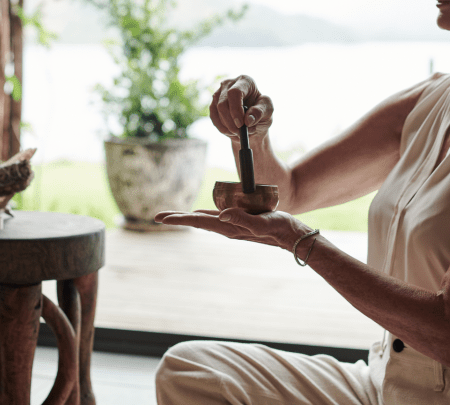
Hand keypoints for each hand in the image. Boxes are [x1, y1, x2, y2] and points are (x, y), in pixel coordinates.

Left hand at [154, 208, 307, 250]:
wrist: (292, 236)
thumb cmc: (279, 228)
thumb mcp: (262, 222)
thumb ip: (242, 218)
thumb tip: (221, 214)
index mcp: (229, 227)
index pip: (198, 221)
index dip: (179, 218)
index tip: (161, 218)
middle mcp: (227, 228)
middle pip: (197, 221)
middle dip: (178, 218)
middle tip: (157, 217)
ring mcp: (232, 226)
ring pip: (204, 220)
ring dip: (188, 218)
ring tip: (172, 216)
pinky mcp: (239, 222)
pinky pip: (215, 218)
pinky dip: (203, 215)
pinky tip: (199, 213)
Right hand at [209, 75, 273, 139]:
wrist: (253, 121)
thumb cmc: (262, 112)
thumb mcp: (268, 111)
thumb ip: (260, 112)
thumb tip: (247, 119)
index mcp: (245, 81)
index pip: (235, 92)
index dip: (236, 109)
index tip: (241, 124)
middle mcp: (229, 84)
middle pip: (223, 103)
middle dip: (231, 122)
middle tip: (241, 132)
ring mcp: (219, 93)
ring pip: (217, 111)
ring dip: (228, 126)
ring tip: (240, 132)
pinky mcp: (213, 104)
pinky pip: (213, 118)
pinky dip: (222, 128)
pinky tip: (232, 132)